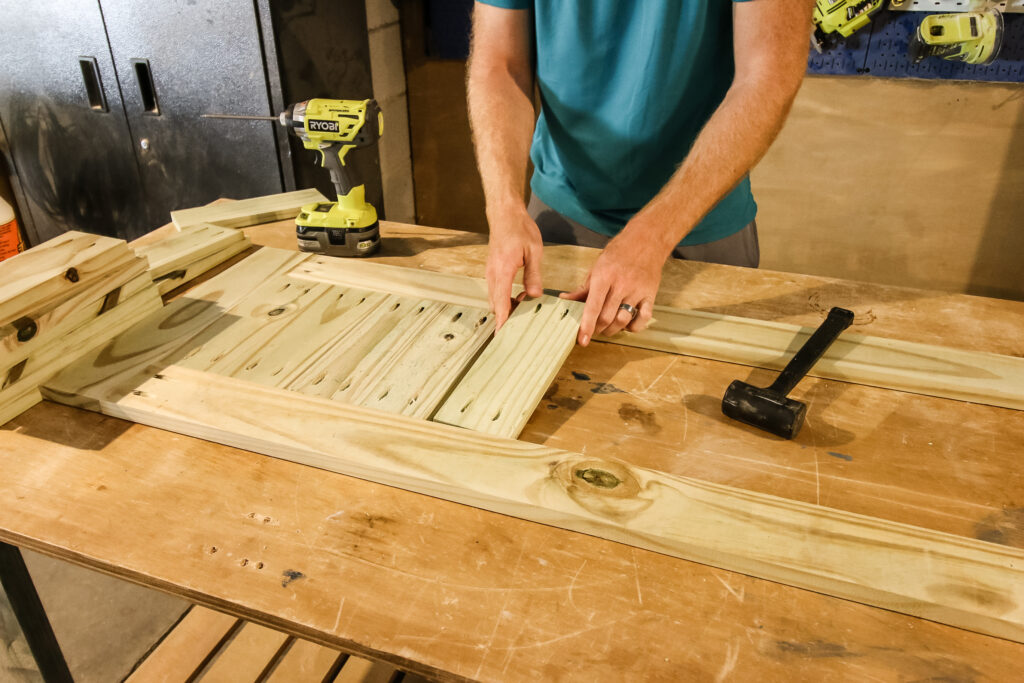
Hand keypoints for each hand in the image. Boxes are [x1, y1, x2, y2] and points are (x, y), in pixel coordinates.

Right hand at [486, 205, 543, 329]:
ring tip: (523, 309)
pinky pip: (496, 291)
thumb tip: (535, 296)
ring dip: (506, 307)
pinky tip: (519, 297)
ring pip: (494, 298)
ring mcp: (491, 272)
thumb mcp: (534, 251)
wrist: (504, 214)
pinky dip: (504, 298)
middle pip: (495, 304)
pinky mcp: (493, 271)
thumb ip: (533, 275)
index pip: (500, 301)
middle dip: (505, 317)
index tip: (502, 334)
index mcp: (503, 270)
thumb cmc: (519, 229)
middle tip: (522, 324)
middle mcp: (493, 274)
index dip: (502, 319)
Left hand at [561, 225, 667, 344]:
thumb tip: (565, 299)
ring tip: (607, 328)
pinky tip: (627, 324)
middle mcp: (621, 285)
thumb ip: (583, 288)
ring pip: (623, 320)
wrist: (646, 240)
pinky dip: (634, 327)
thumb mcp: (597, 267)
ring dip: (613, 330)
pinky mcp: (650, 295)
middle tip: (593, 330)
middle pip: (607, 317)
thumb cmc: (618, 253)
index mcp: (604, 277)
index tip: (582, 340)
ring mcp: (637, 291)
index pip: (593, 307)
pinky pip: (643, 318)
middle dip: (597, 330)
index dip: (586, 326)